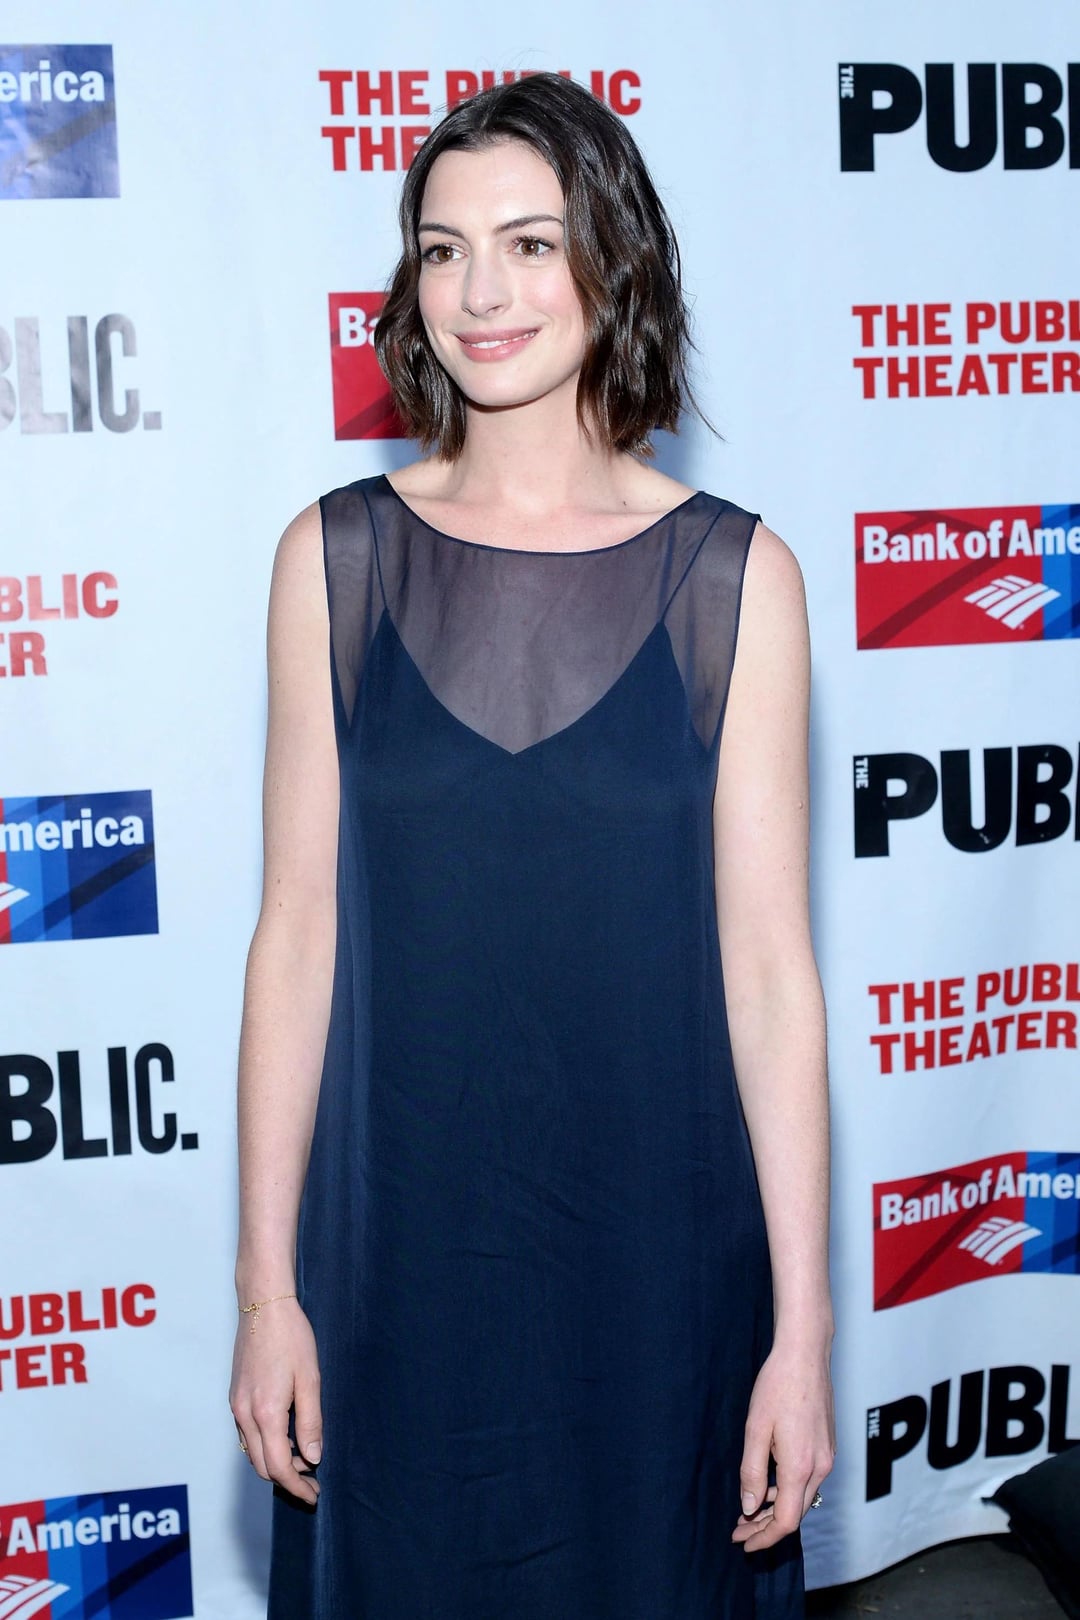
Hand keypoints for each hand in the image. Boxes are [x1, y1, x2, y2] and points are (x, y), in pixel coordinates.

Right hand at [229, 1295, 322, 1503]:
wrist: (263, 1305)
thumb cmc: (291, 1337)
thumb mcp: (310, 1379)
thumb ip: (310, 1422)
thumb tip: (312, 1457)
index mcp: (265, 1413)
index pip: (278, 1467)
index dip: (297, 1486)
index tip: (314, 1494)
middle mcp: (244, 1414)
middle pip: (261, 1465)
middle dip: (287, 1480)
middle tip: (313, 1482)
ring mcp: (236, 1406)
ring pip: (252, 1452)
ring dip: (275, 1463)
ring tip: (303, 1462)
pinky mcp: (235, 1397)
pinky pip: (247, 1435)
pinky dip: (265, 1446)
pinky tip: (285, 1439)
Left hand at [731, 1334, 834, 1550]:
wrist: (805, 1354)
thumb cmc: (778, 1385)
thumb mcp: (755, 1429)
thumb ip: (753, 1472)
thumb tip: (750, 1507)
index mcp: (801, 1466)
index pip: (786, 1521)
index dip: (764, 1537)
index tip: (743, 1542)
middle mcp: (820, 1467)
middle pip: (796, 1513)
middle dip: (767, 1526)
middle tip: (739, 1528)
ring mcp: (827, 1456)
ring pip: (803, 1497)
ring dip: (777, 1508)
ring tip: (749, 1508)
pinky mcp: (827, 1446)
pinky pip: (808, 1480)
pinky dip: (788, 1491)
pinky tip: (769, 1484)